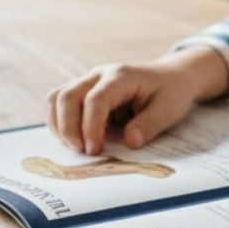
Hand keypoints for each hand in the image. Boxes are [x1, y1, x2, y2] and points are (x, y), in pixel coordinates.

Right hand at [46, 46, 228, 155]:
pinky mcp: (83, 91)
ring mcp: (88, 81)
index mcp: (121, 77)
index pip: (95, 100)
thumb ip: (149, 125)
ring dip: (60, 125)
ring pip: (57, 98)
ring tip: (76, 147)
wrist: (171, 77)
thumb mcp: (169, 110)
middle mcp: (99, 75)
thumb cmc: (171, 93)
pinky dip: (60, 122)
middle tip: (83, 152)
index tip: (95, 150)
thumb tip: (130, 142)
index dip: (91, 127)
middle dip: (69, 128)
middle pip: (67, 96)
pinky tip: (75, 139)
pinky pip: (59, 102)